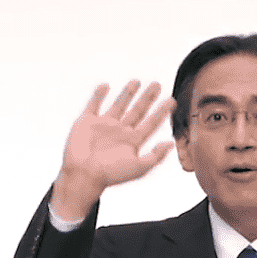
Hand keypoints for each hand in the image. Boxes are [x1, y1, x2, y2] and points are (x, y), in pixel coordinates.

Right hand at [52, 80, 175, 221]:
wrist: (83, 175)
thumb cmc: (111, 175)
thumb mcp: (138, 168)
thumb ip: (155, 156)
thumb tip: (170, 143)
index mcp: (132, 141)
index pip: (151, 123)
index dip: (161, 112)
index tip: (172, 100)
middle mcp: (120, 131)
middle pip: (137, 110)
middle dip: (147, 98)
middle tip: (157, 84)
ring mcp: (104, 125)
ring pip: (119, 105)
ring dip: (127, 93)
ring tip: (136, 81)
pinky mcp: (87, 122)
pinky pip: (94, 104)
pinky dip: (98, 95)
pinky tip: (105, 86)